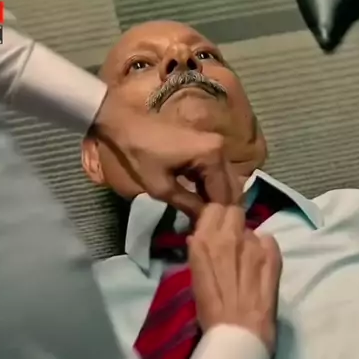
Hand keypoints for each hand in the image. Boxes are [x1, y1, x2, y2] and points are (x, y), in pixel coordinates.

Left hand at [93, 92, 241, 218]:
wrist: (127, 125)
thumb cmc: (141, 155)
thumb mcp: (162, 187)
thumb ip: (188, 205)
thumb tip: (205, 223)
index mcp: (212, 156)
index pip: (224, 195)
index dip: (217, 216)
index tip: (208, 233)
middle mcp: (221, 148)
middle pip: (230, 187)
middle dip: (220, 208)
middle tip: (208, 227)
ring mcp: (217, 145)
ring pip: (225, 180)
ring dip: (216, 198)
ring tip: (204, 217)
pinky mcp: (209, 145)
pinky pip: (217, 172)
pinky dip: (211, 187)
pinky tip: (201, 202)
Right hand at [188, 204, 281, 353]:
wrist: (238, 336)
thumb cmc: (210, 313)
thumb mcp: (195, 280)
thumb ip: (199, 254)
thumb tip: (199, 237)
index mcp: (204, 242)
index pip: (213, 209)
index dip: (215, 219)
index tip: (215, 230)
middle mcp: (229, 237)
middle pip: (234, 212)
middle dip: (233, 223)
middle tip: (231, 244)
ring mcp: (254, 245)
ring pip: (252, 229)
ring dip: (248, 241)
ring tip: (246, 263)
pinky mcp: (273, 257)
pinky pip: (269, 240)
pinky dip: (265, 249)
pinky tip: (261, 267)